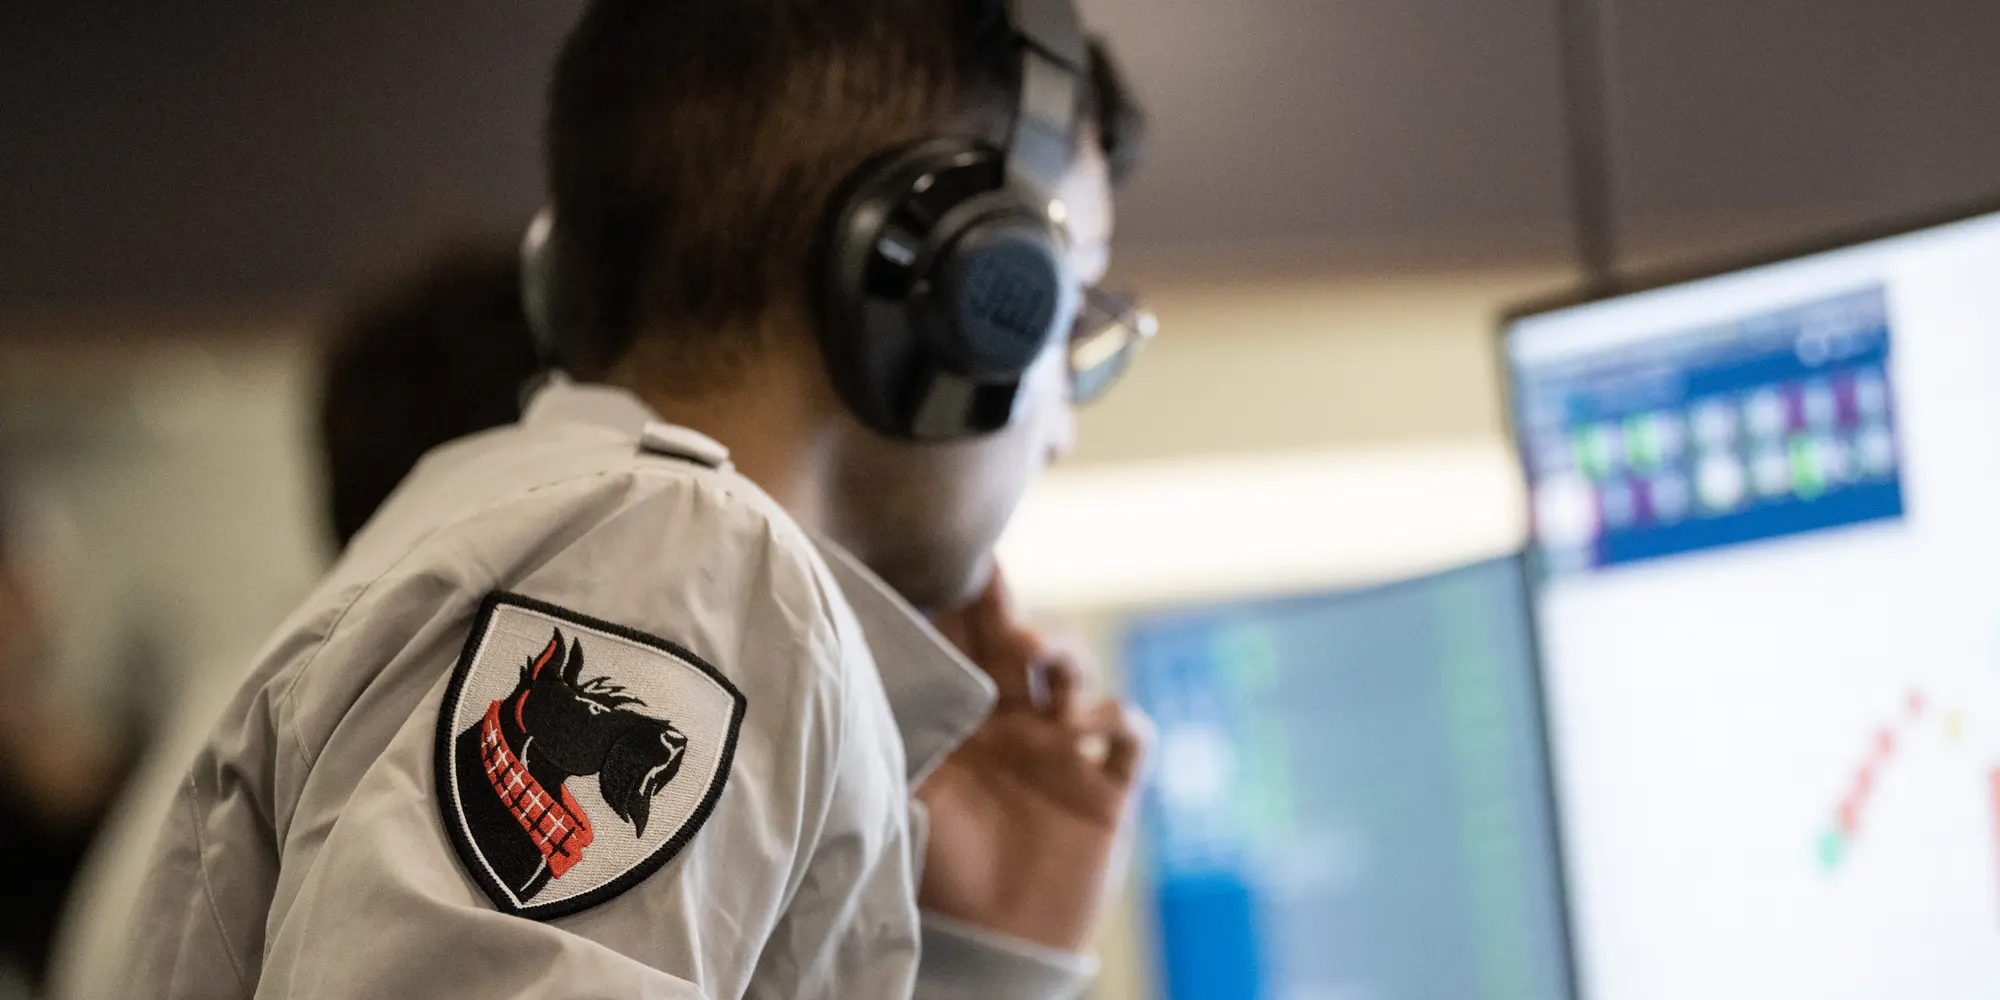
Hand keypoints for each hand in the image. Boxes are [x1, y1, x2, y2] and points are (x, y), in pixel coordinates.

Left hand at [918, 571, 1148, 952]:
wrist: (992, 946)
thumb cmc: (941, 874)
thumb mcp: (906, 798)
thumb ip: (894, 740)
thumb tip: (852, 679)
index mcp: (967, 720)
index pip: (966, 648)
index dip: (960, 605)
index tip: (947, 561)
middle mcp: (1019, 725)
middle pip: (1019, 645)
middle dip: (1006, 608)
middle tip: (989, 573)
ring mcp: (1066, 751)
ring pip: (1076, 675)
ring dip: (1062, 652)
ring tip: (1034, 649)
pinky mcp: (1107, 787)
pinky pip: (1128, 736)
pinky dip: (1116, 717)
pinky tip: (1089, 720)